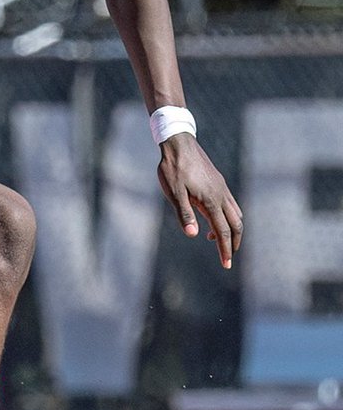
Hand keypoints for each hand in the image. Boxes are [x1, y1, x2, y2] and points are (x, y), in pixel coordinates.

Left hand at [157, 133, 242, 268]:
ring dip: (232, 230)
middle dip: (233, 243)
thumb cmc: (173, 169)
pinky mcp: (219, 182)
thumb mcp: (174, 193)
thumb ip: (184, 214)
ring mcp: (222, 188)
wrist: (179, 144)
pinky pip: (231, 204)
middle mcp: (221, 195)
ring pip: (236, 214)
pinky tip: (214, 218)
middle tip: (227, 258)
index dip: (225, 250)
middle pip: (236, 225)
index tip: (226, 265)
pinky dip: (229, 217)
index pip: (222, 231)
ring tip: (217, 240)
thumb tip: (193, 235)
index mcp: (210, 201)